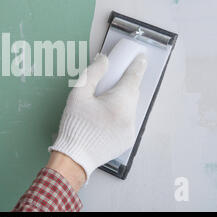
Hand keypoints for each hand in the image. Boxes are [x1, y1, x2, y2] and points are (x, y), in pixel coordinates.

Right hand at [48, 52, 146, 181]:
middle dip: (126, 84)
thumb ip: (93, 73)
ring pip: (131, 107)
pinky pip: (128, 121)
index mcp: (119, 103)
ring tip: (104, 103)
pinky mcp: (127, 140)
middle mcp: (130, 117)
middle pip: (133, 93)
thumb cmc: (75, 125)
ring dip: (122, 101)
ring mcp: (130, 130)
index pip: (133, 78)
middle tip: (113, 80)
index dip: (137, 66)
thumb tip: (104, 60)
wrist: (74, 157)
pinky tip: (105, 118)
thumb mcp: (78, 94)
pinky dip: (120, 115)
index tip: (141, 58)